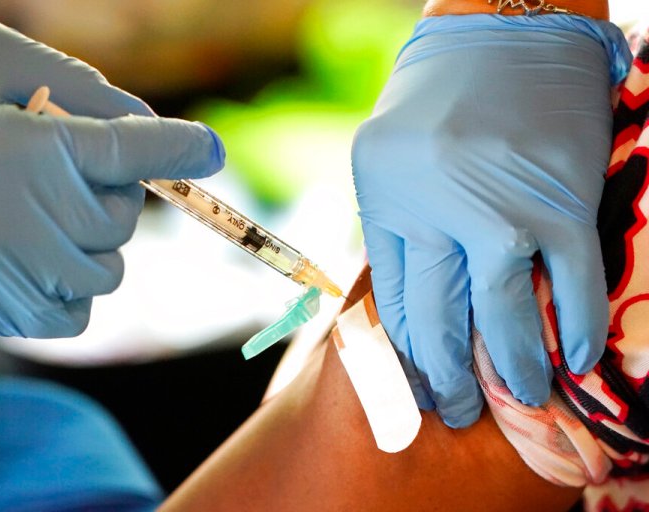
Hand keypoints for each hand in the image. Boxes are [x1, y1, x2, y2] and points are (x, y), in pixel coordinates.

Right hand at [0, 20, 224, 337]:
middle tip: (64, 169)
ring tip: (41, 209)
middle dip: (110, 192)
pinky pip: (70, 317)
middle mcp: (1, 217)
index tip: (207, 152)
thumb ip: (83, 87)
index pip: (126, 151)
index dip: (178, 149)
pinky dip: (72, 287)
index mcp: (9, 145)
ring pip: (103, 274)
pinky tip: (38, 253)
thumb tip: (156, 134)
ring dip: (93, 241)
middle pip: (118, 220)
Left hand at [352, 20, 618, 426]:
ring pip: (503, 314)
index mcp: (384, 196)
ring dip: (513, 370)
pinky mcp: (562, 198)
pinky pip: (572, 282)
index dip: (408, 357)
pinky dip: (574, 327)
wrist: (504, 32)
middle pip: (440, 318)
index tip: (417, 387)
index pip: (393, 303)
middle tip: (455, 413)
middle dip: (449, 379)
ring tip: (518, 400)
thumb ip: (396, 230)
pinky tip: (573, 360)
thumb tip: (410, 308)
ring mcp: (501, 204)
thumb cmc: (438, 100)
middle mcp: (435, 205)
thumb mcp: (387, 160)